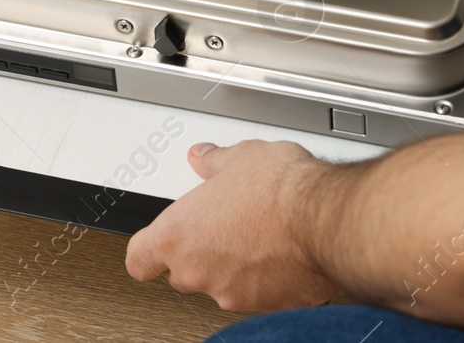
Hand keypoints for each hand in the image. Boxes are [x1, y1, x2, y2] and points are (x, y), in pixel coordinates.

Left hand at [125, 140, 335, 311]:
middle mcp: (198, 271)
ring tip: (264, 234)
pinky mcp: (268, 305)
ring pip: (223, 283)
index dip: (148, 250)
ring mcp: (232, 293)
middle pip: (183, 272)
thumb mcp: (240, 157)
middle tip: (226, 224)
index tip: (157, 242)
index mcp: (179, 235)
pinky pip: (261, 293)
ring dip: (236, 265)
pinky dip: (270, 278)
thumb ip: (214, 163)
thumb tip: (203, 158)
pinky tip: (286, 251)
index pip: (140, 259)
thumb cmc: (280, 190)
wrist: (324, 218)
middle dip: (201, 252)